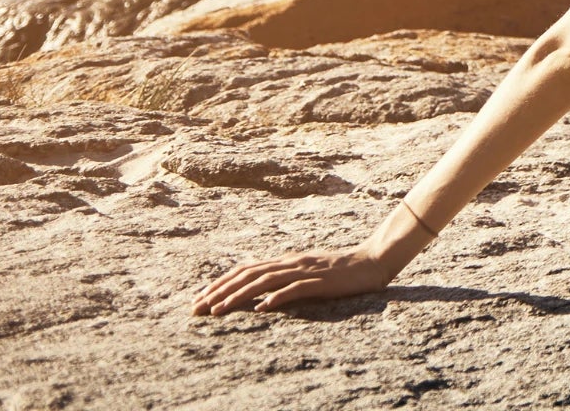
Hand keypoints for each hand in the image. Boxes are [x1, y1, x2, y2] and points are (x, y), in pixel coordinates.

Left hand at [191, 242, 407, 315]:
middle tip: (197, 308)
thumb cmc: (340, 271)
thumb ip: (285, 278)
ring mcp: (305, 270)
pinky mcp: (320, 281)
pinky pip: (294, 289)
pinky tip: (262, 308)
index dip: (220, 282)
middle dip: (219, 291)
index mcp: (285, 261)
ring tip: (219, 309)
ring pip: (264, 281)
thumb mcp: (307, 272)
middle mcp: (290, 262)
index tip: (199, 298)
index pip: (245, 269)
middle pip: (247, 274)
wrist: (372, 262)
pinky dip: (276, 298)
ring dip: (239, 295)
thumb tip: (259, 293)